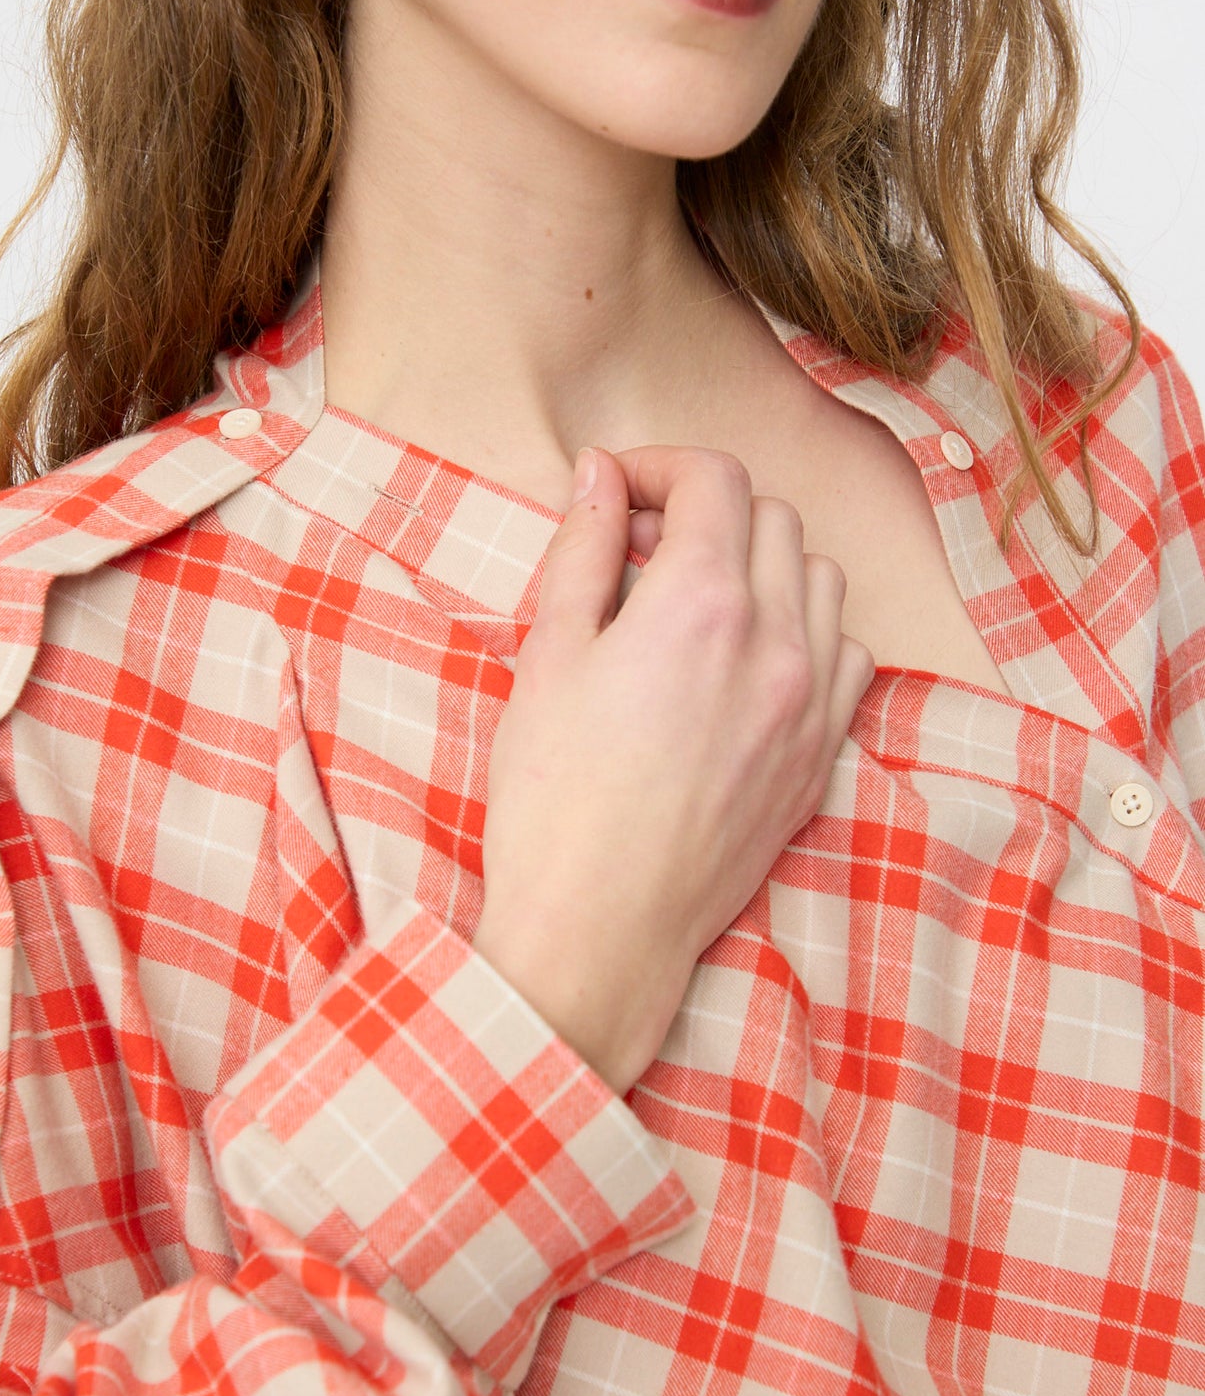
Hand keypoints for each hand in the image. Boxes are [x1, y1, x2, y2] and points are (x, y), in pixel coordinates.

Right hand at [472, 443, 873, 1094]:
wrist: (600, 929)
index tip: (616, 495)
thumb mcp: (547, 659)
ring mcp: (812, 703)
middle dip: (708, 511)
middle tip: (641, 549)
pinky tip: (748, 662)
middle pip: (773, 519)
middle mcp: (777, 641)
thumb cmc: (554, 801)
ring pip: (822, 580)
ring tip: (697, 602)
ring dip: (765, 565)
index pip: (713, 479)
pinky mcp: (821, 758)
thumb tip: (600, 476)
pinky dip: (807, 633)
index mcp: (702, 602)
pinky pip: (848, 657)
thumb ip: (581, 552)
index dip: (659, 466)